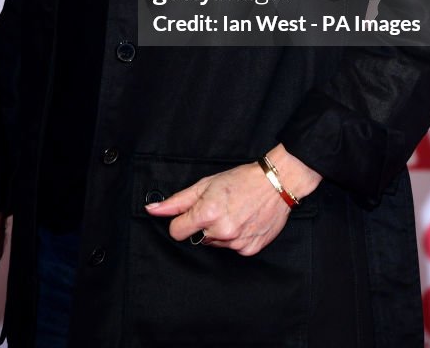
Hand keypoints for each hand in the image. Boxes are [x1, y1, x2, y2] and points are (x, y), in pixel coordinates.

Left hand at [144, 143, 321, 255]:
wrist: (276, 183)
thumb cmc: (242, 179)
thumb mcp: (206, 184)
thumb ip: (177, 201)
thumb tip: (153, 210)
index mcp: (207, 213)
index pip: (177, 231)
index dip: (182, 222)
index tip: (190, 214)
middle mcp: (221, 231)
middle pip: (198, 237)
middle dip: (204, 224)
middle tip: (220, 207)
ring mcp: (236, 242)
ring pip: (216, 243)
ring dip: (221, 232)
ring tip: (235, 212)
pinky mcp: (249, 250)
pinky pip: (233, 248)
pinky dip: (237, 237)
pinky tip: (245, 221)